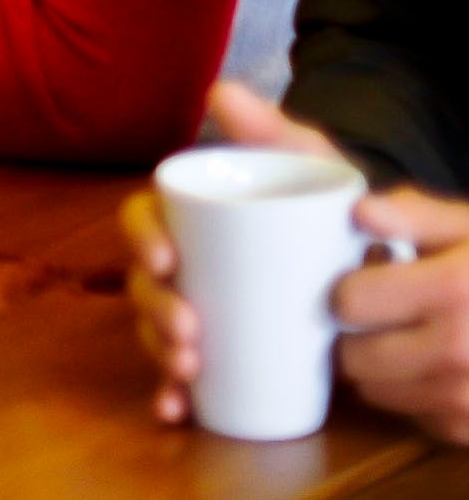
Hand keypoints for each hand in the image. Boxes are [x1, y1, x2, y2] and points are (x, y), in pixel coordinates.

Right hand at [124, 82, 344, 421]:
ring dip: (158, 351)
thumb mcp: (303, 161)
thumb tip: (220, 90)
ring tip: (189, 371)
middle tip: (190, 334)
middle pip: (144, 283)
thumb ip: (268, 128)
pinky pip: (177, 373)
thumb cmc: (320, 203)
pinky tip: (174, 409)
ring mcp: (194, 304)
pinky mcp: (215, 346)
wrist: (359, 254)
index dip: (141, 240)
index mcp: (185, 215)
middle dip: (154, 311)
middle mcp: (180, 261)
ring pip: (155, 328)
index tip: (167, 263)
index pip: (142, 220)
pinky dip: (169, 392)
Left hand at [334, 191, 468, 441]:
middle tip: (382, 315)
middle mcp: (459, 350)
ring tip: (410, 338)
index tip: (366, 281)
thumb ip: (414, 215)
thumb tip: (359, 212)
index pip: (348, 302)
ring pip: (375, 391)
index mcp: (454, 291)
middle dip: (357, 333)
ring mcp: (467, 397)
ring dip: (380, 368)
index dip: (350, 288)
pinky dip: (413, 396)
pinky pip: (411, 417)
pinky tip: (434, 367)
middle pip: (354, 356)